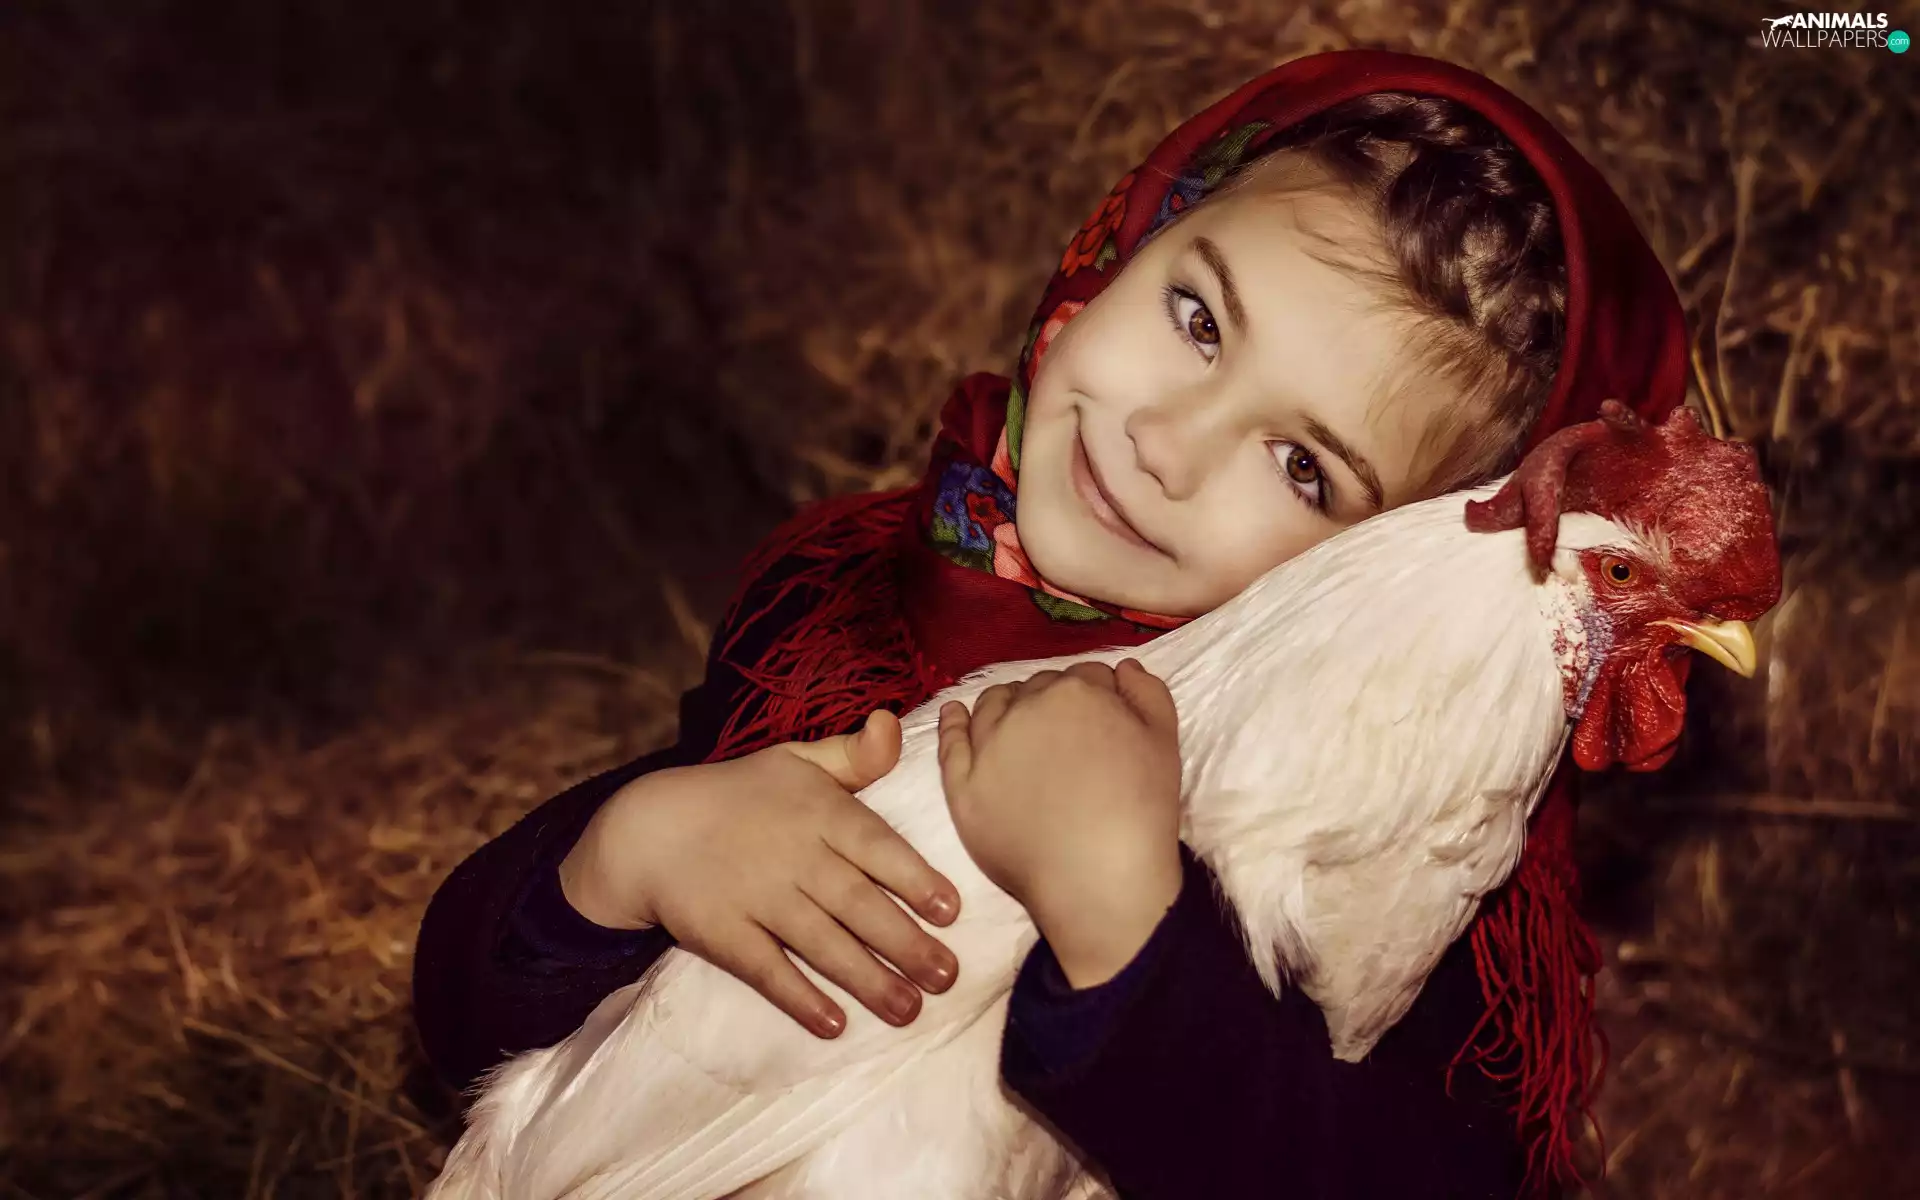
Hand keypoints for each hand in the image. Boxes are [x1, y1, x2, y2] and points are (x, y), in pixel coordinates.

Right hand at [559, 710, 961, 1038]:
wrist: (650, 827)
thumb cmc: (739, 794)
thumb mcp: (795, 760)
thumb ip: (853, 755)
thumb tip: (892, 723)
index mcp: (817, 811)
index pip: (875, 845)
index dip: (913, 878)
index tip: (950, 911)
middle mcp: (792, 855)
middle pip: (856, 903)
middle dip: (905, 943)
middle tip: (947, 977)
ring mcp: (755, 897)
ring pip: (821, 942)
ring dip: (867, 979)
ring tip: (909, 1010)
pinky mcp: (723, 933)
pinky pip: (767, 970)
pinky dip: (800, 998)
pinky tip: (834, 1024)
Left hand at [937, 659, 1182, 987]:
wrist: (1100, 878)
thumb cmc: (1141, 811)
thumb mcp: (1165, 741)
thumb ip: (1148, 692)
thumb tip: (1122, 667)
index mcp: (1076, 692)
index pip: (1085, 677)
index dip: (1096, 697)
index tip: (1099, 722)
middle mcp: (1026, 708)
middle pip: (1036, 688)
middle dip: (1051, 701)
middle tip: (1063, 734)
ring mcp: (988, 745)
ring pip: (991, 706)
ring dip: (1004, 704)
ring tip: (1013, 720)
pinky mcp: (962, 783)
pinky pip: (950, 741)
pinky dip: (952, 721)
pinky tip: (954, 712)